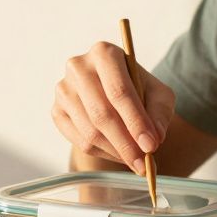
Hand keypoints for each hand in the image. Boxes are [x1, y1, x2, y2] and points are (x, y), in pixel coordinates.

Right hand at [52, 42, 175, 173]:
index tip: (151, 145)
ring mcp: (63, 89)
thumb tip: (154, 137)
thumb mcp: (158, 94)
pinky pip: (79, 141)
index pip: (119, 91)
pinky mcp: (56, 110)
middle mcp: (78, 66)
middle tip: (143, 163)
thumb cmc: (139, 89)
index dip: (136, 121)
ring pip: (89, 131)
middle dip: (125, 143)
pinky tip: (118, 153)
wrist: (114, 90)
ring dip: (115, 151)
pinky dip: (102, 153)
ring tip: (134, 159)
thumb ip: (160, 113)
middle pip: (101, 113)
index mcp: (104, 53)